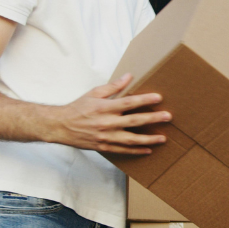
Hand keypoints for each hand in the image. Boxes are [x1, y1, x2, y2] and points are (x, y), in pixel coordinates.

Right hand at [47, 74, 171, 154]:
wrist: (60, 126)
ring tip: (163, 138)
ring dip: (148, 139)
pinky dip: (136, 151)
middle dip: (152, 119)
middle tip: (167, 116)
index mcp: (104, 107)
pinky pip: (123, 151)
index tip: (158, 98)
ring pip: (131, 140)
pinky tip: (148, 150)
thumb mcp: (94, 93)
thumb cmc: (78, 108)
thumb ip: (113, 86)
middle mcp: (106, 123)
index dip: (144, 100)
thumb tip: (129, 76)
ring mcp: (105, 137)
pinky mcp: (104, 147)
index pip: (128, 103)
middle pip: (134, 121)